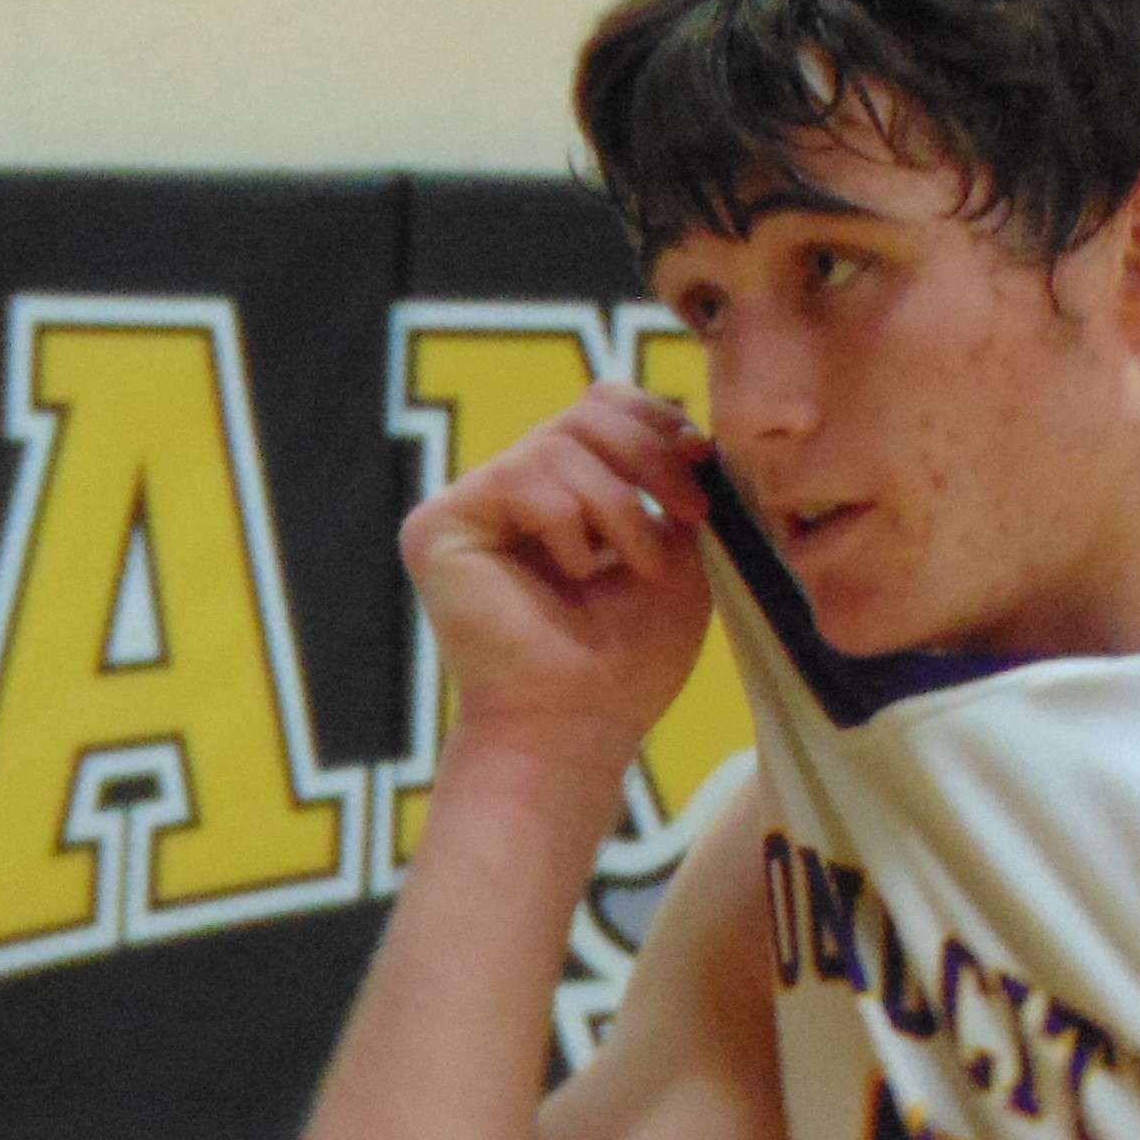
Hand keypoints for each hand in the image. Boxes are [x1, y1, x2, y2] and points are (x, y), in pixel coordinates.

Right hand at [405, 384, 720, 764]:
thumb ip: (670, 485)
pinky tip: (573, 575)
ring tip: (634, 569)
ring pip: (559, 444)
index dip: (656, 420)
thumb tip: (684, 428)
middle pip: (585, 411)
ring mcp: (470, 509)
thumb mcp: (673, 555)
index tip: (702, 463)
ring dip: (618, 508)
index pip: (602, 411)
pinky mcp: (437, 527)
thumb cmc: (626, 663)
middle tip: (688, 512)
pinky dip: (569, 524)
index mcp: (562, 498)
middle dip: (649, 456)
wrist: (577, 728)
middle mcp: (509, 496)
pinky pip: (524, 477)